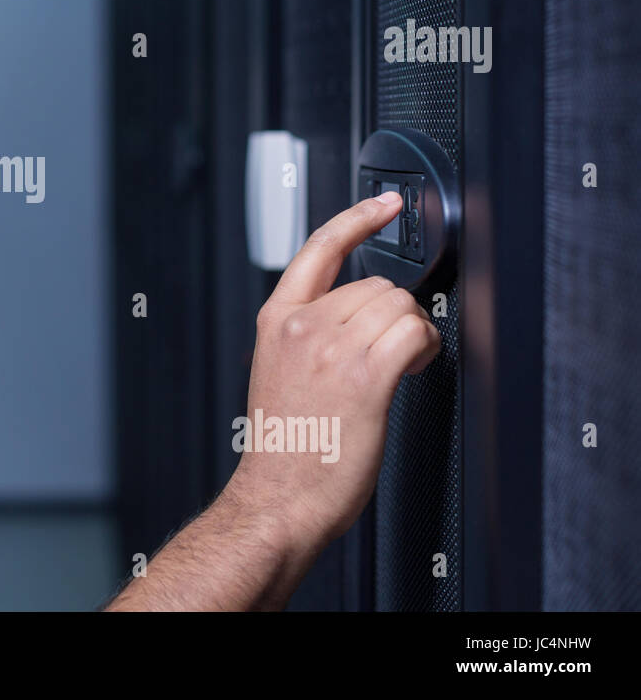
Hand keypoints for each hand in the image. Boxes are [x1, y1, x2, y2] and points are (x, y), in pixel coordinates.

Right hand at [229, 191, 440, 554]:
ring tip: (397, 368)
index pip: (319, 250)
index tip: (383, 203)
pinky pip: (413, 333)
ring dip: (411, 333)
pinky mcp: (365, 374)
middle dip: (393, 314)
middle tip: (390, 353)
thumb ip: (307, 336)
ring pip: (398, 306)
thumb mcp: (278, 374)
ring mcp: (332, 348)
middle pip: (374, 284)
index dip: (357, 218)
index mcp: (276, 322)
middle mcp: (302, 327)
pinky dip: (423, 348)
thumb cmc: (285, 448)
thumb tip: (359, 320)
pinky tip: (410, 368)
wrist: (279, 496)